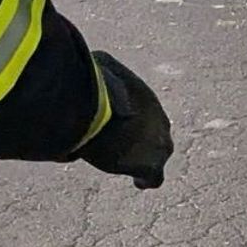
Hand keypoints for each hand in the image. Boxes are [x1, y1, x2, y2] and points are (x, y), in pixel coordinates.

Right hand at [80, 51, 173, 189]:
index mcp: (148, 99)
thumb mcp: (97, 69)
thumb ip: (97, 72)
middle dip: (145, 138)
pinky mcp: (150, 164)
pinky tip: (140, 182)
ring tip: (135, 163)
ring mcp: (158, 142)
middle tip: (129, 147)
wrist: (101, 114)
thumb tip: (86, 63)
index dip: (136, 120)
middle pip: (158, 132)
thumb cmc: (94, 90)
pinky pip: (153, 177)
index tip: (124, 126)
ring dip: (147, 158)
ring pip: (160, 153)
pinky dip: (147, 179)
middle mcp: (160, 119)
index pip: (146, 112)